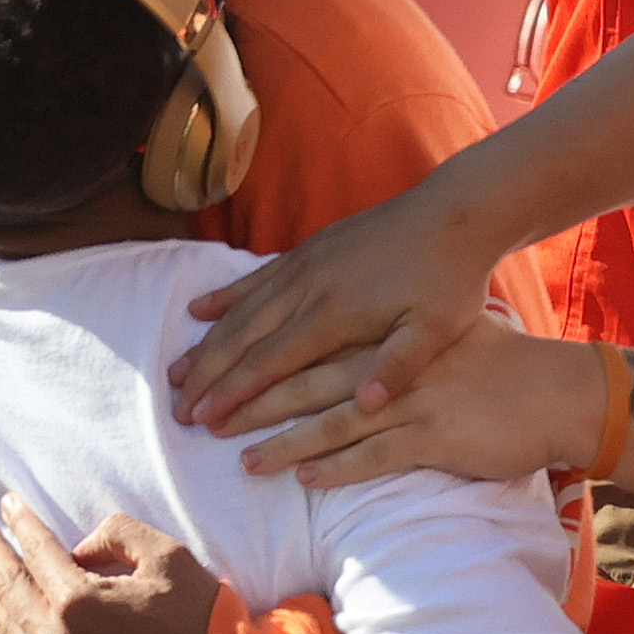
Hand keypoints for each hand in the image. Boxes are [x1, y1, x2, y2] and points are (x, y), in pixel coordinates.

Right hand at [170, 185, 504, 432]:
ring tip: (176, 372)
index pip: (268, 363)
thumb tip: (365, 407)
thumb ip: (398, 368)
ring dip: (206, 343)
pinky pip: (256, 277)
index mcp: (334, 315)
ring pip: (241, 310)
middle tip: (177, 409)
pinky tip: (200, 310)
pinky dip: (226, 297)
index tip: (202, 420)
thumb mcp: (436, 331)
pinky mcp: (310, 248)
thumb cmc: (451, 278)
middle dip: (206, 376)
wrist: (456, 213)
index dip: (231, 394)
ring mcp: (304, 264)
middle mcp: (307, 287)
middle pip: (242, 339)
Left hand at [240, 318, 606, 487]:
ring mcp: (411, 402)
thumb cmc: (497, 371)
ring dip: (285, 441)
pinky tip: (306, 478)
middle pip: (307, 384)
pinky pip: (377, 455)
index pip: (308, 350)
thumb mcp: (436, 342)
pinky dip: (339, 467)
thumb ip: (389, 349)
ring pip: (334, 422)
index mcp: (385, 341)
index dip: (259, 364)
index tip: (219, 378)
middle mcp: (390, 368)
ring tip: (244, 459)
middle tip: (205, 419)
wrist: (556, 392)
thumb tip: (348, 358)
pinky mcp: (434, 437)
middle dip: (253, 402)